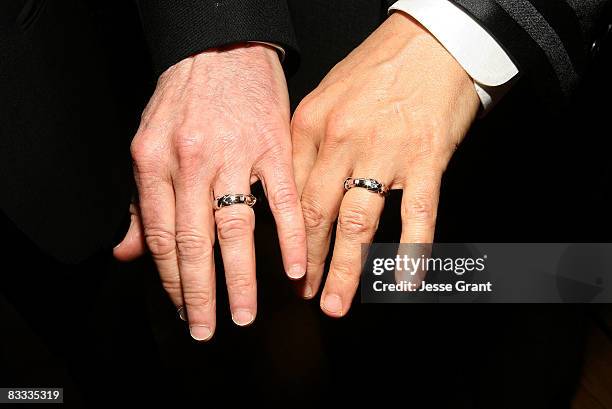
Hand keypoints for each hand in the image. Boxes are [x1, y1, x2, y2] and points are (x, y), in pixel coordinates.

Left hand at [114, 44, 306, 339]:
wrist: (221, 46)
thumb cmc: (185, 95)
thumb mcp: (147, 141)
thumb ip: (139, 201)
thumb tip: (127, 252)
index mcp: (154, 161)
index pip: (160, 236)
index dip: (169, 280)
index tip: (179, 309)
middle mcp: (190, 161)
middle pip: (195, 242)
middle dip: (199, 294)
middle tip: (205, 330)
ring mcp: (234, 153)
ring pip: (235, 228)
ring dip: (241, 278)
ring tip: (244, 313)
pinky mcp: (273, 146)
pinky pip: (282, 199)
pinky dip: (290, 237)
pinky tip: (295, 268)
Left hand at [291, 13, 479, 316]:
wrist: (432, 40)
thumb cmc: (379, 66)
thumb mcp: (327, 95)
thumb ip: (309, 142)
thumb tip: (296, 190)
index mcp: (311, 126)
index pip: (290, 194)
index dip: (287, 237)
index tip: (286, 265)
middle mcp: (342, 142)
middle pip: (317, 215)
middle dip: (309, 263)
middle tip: (305, 294)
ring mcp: (384, 153)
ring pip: (358, 223)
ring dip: (346, 270)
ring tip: (336, 303)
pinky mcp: (425, 159)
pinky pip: (417, 215)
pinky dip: (411, 252)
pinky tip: (404, 280)